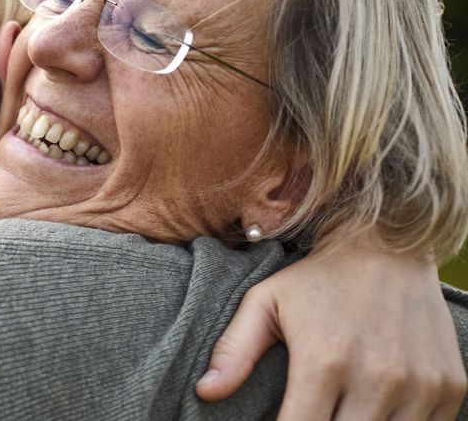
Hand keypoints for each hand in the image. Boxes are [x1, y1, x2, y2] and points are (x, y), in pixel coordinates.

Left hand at [195, 235, 464, 419]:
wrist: (390, 244)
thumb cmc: (317, 279)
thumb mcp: (265, 303)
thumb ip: (234, 350)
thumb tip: (205, 392)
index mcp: (324, 361)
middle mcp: (377, 377)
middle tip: (311, 414)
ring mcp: (420, 385)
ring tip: (339, 409)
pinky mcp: (450, 387)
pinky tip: (374, 410)